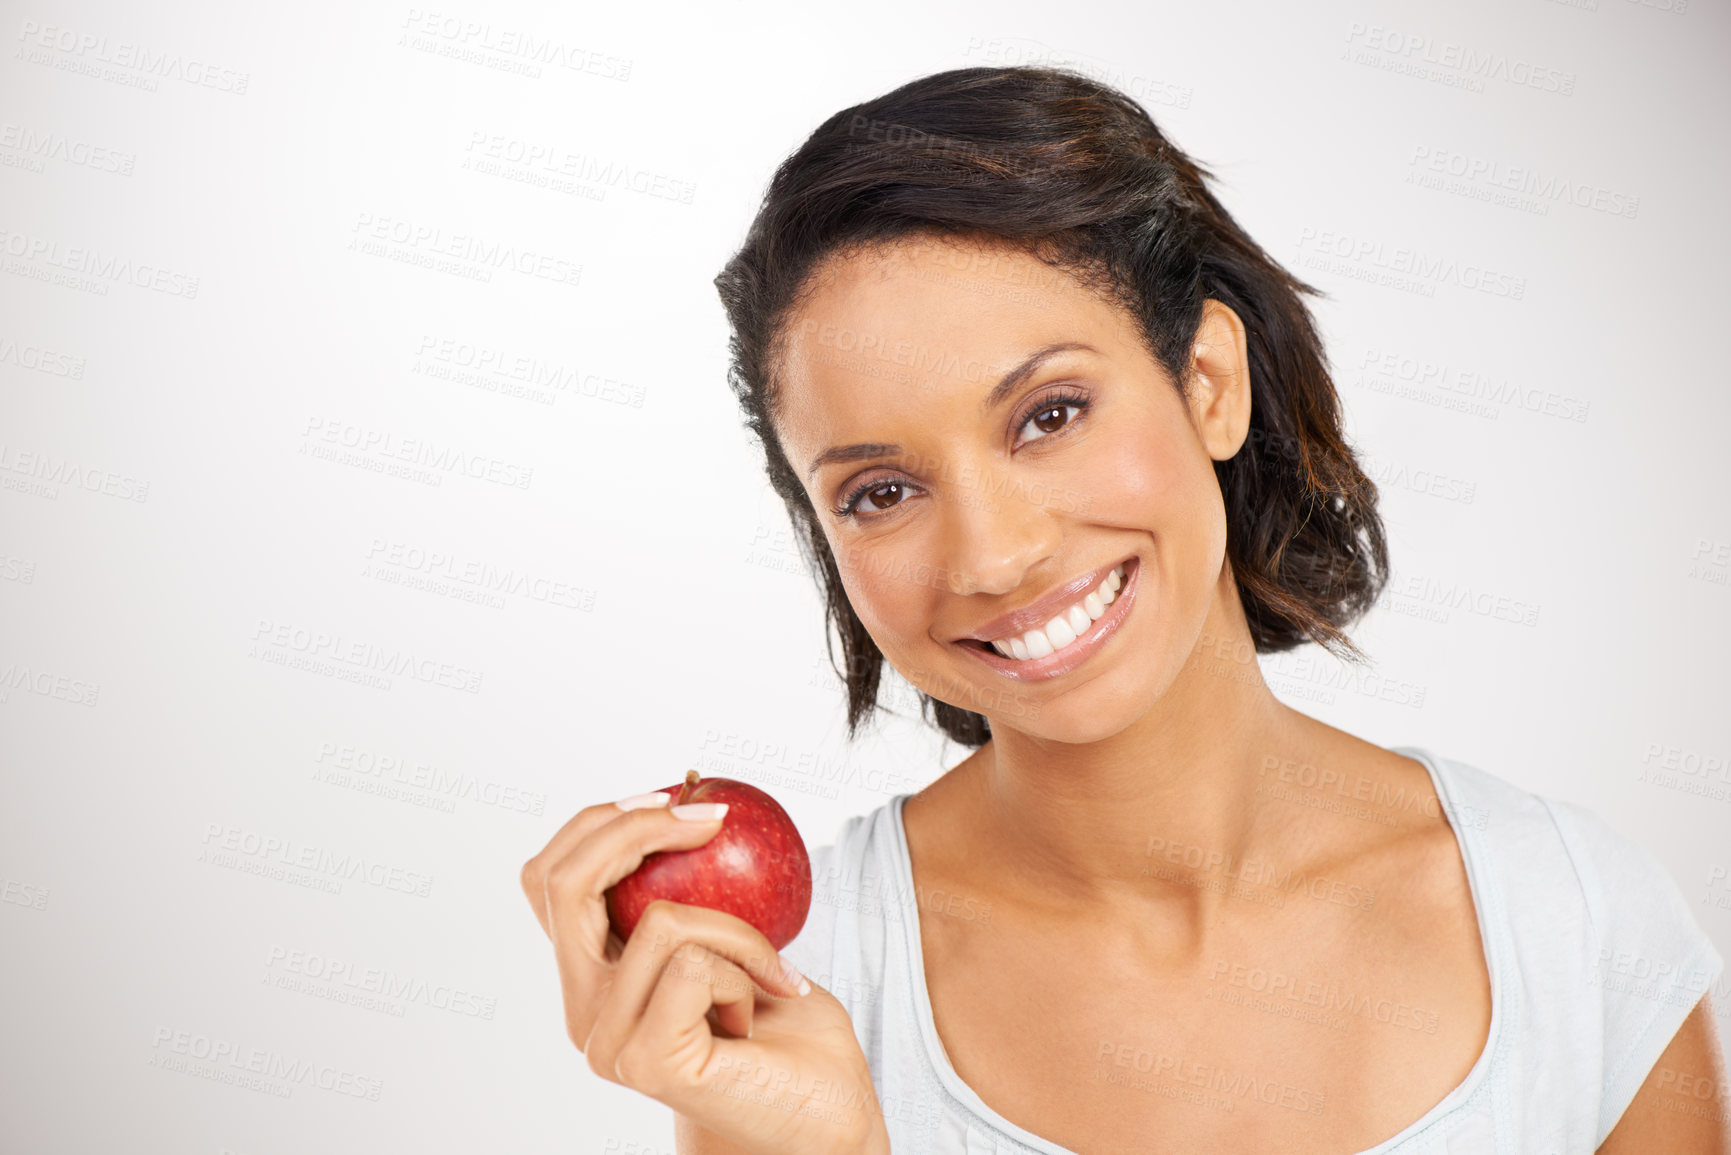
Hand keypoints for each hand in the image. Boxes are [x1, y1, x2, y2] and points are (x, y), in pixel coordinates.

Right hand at [521, 795, 889, 1154]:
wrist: (820, 1110)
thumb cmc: (781, 1021)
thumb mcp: (722, 931)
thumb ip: (682, 887)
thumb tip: (681, 788)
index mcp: (587, 975)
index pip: (548, 877)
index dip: (599, 821)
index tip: (670, 795)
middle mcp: (581, 1010)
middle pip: (564, 882)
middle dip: (638, 828)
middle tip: (713, 819)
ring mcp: (606, 1040)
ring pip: (657, 919)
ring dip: (737, 928)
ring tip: (769, 971)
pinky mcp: (645, 1059)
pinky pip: (693, 963)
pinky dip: (745, 968)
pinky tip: (762, 1007)